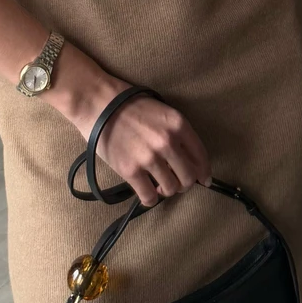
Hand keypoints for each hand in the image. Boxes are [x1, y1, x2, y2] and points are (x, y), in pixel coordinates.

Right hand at [72, 76, 212, 208]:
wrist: (98, 103)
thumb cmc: (129, 104)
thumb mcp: (161, 111)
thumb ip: (176, 132)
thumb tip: (187, 158)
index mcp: (178, 124)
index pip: (200, 156)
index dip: (203, 172)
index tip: (203, 180)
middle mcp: (167, 142)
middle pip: (188, 177)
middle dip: (184, 183)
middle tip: (176, 182)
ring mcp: (149, 158)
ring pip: (170, 189)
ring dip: (166, 190)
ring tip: (158, 184)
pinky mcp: (130, 171)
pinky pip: (149, 197)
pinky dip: (150, 198)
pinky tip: (146, 191)